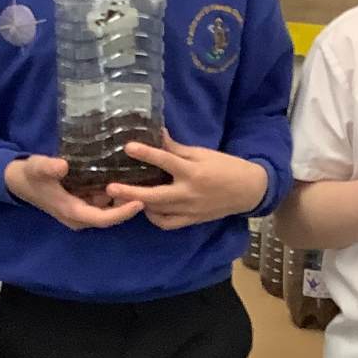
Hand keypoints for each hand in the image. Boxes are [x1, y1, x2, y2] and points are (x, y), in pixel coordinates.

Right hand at [6, 154, 146, 230]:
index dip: (122, 212)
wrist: (18, 180)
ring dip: (124, 198)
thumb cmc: (30, 175)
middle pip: (110, 215)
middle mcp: (80, 215)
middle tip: (149, 189)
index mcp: (72, 211)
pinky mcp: (82, 201)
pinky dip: (115, 192)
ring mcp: (82, 209)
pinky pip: (103, 201)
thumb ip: (48, 168)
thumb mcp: (37, 168)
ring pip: (108, 207)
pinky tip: (128, 176)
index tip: (140, 201)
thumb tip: (62, 166)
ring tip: (145, 181)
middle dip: (128, 205)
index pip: (103, 218)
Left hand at [107, 133, 269, 230]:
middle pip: (154, 196)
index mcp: (193, 172)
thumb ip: (177, 149)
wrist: (247, 190)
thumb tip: (156, 134)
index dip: (146, 153)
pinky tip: (146, 207)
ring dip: (139, 204)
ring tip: (122, 196)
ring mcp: (189, 210)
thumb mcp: (202, 153)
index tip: (128, 147)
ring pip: (157, 212)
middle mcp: (189, 194)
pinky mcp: (190, 221)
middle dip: (130, 192)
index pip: (166, 161)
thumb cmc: (225, 167)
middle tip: (110, 188)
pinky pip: (166, 223)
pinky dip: (154, 216)